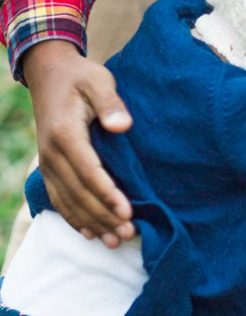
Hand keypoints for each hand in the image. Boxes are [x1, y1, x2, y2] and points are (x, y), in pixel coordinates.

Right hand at [23, 40, 134, 246]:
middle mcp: (51, 154)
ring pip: (68, 202)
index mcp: (65, 134)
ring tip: (116, 241)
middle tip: (129, 234)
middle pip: (79, 193)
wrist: (49, 74)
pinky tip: (91, 233)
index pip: (88, 172)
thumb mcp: (98, 80)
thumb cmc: (80, 77)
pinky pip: (59, 199)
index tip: (128, 212)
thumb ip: (110, 102)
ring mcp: (47, 163)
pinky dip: (74, 218)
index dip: (107, 195)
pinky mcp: (48, 168)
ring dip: (92, 223)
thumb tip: (122, 126)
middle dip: (104, 216)